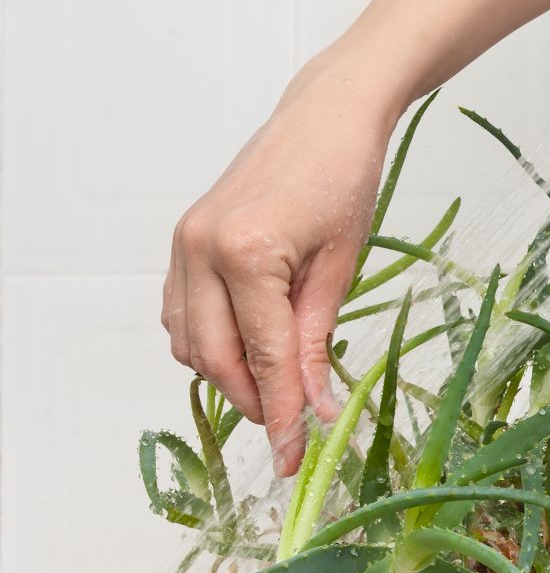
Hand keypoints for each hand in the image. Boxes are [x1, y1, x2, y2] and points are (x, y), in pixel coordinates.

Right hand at [162, 50, 404, 474]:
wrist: (326, 116)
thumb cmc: (346, 177)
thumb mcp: (340, 265)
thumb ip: (317, 339)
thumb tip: (313, 406)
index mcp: (247, 252)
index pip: (264, 356)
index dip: (281, 413)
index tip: (292, 456)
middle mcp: (201, 248)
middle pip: (214, 357)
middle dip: (252, 400)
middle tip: (289, 430)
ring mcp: (184, 242)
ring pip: (187, 340)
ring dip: (227, 374)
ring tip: (277, 388)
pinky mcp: (184, 238)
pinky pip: (181, 310)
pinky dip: (208, 340)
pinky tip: (248, 348)